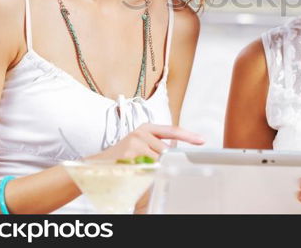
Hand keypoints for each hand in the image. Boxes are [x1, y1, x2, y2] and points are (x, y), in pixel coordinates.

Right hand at [87, 123, 204, 160]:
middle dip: (167, 162)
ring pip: (158, 160)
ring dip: (153, 169)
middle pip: (167, 150)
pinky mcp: (129, 153)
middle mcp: (142, 132)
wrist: (98, 165)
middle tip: (160, 167)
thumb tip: (177, 153)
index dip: (189, 136)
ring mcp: (135, 142)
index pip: (173, 131)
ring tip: (139, 169)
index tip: (202, 140)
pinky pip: (147, 166)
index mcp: (147, 128)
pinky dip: (145, 172)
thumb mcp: (142, 146)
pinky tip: (135, 171)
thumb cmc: (123, 157)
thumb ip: (158, 146)